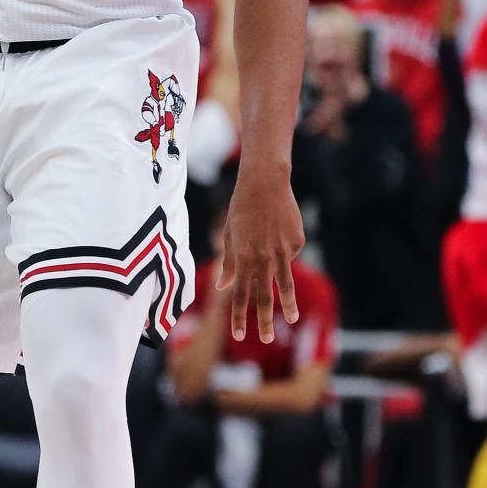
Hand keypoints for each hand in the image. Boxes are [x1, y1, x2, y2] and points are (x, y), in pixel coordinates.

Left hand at [217, 168, 303, 342]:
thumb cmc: (242, 208)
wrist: (265, 183)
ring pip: (285, 284)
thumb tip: (223, 286)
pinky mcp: (297, 242)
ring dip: (287, 305)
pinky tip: (279, 229)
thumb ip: (229, 262)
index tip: (238, 334)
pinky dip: (285, 250)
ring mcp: (283, 250)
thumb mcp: (230, 234)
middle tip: (263, 340)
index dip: (239, 315)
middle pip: (263, 295)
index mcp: (243, 256)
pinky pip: (291, 254)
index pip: (239, 293)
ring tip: (292, 318)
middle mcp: (262, 256)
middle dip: (263, 320)